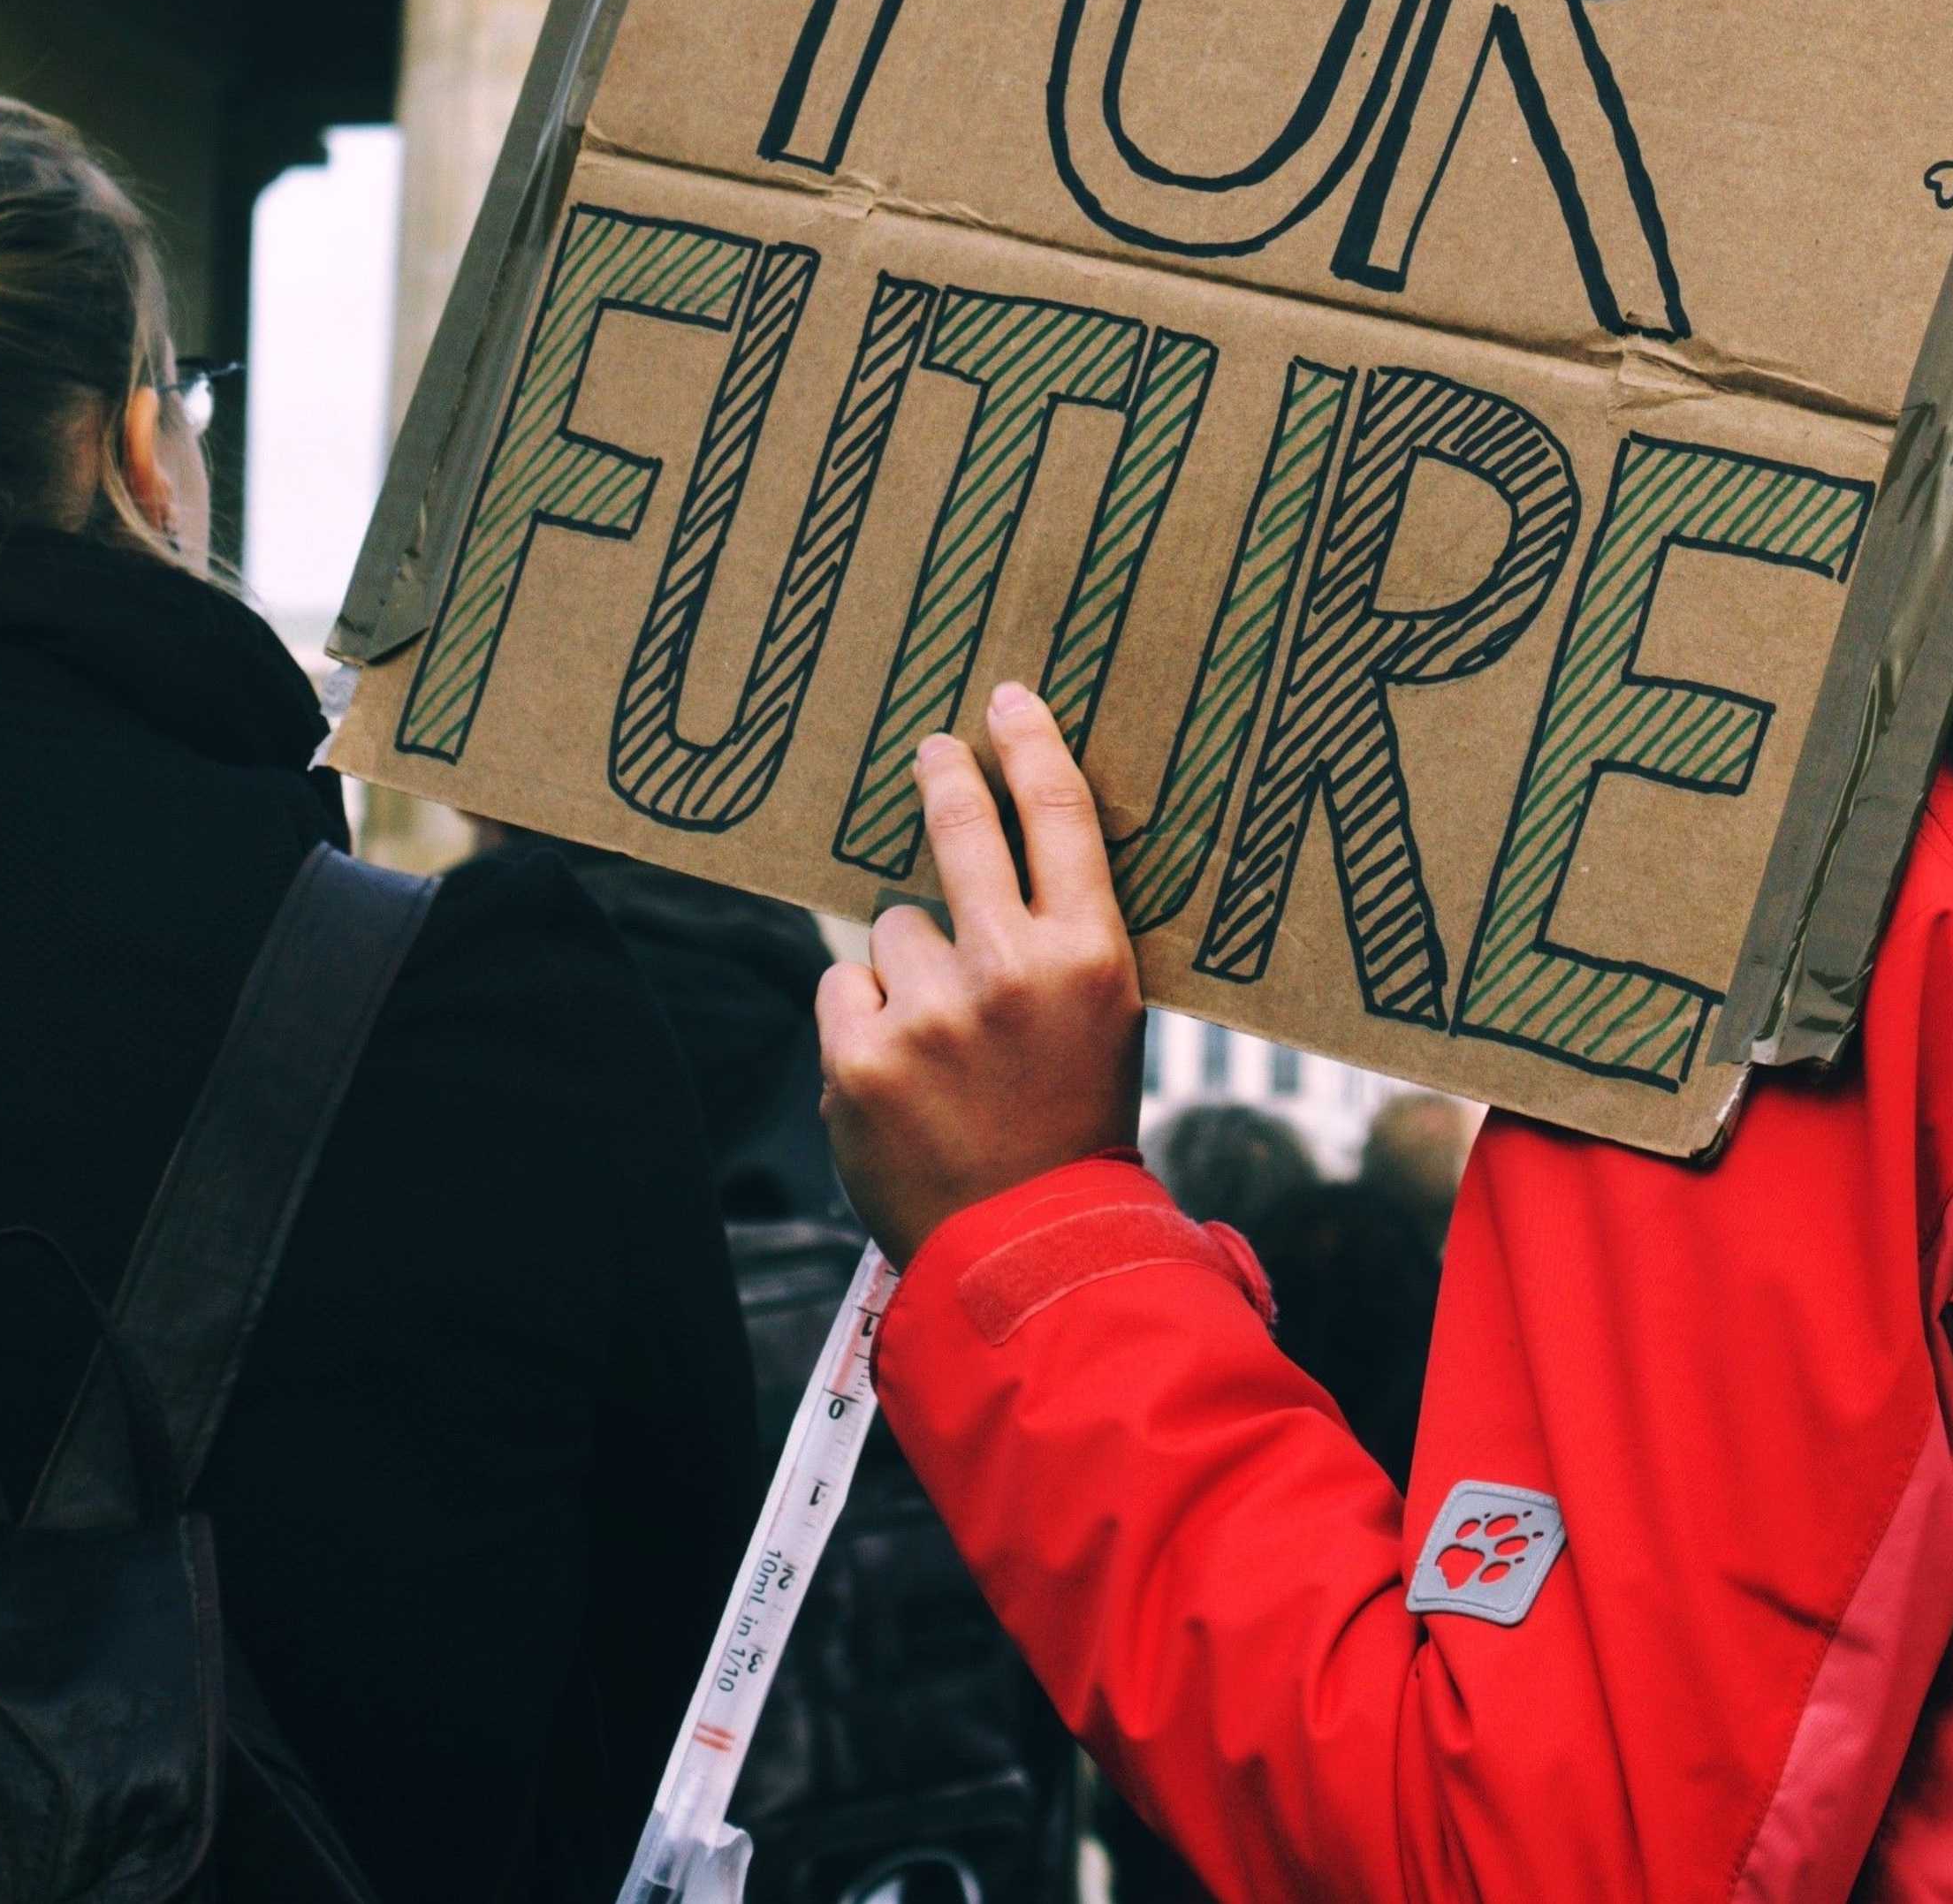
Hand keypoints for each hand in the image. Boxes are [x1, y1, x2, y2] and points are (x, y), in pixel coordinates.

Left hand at [818, 682, 1145, 1262]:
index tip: (1006, 698)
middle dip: (944, 779)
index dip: (1029, 746)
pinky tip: (902, 1078)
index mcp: (1089, 959)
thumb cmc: (1070, 1131)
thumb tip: (1009, 851)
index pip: (1061, 818)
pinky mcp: (862, 1055)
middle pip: (962, 830)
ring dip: (909, 971)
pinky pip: (847, 989)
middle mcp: (1011, 970)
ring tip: (946, 1049)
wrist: (1028, 1254)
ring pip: (894, 931)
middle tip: (930, 750)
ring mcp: (931, 1011)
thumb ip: (1064, 942)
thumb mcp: (1105, 1027)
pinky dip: (865, 1024)